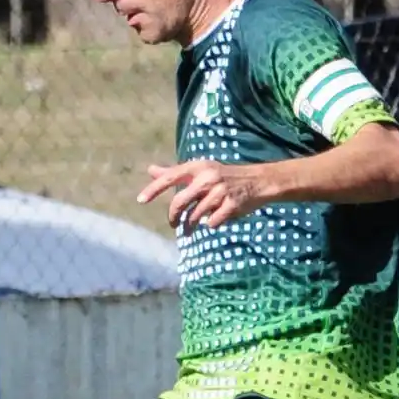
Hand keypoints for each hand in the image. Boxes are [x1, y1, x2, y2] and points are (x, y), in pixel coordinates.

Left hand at [137, 159, 267, 229]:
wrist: (257, 181)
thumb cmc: (223, 176)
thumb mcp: (200, 170)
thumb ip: (175, 173)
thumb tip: (150, 170)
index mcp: (198, 167)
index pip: (170, 177)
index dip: (154, 189)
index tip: (140, 200)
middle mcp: (207, 177)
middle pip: (179, 202)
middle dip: (173, 218)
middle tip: (173, 225)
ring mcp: (220, 191)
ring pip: (195, 216)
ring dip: (190, 226)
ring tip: (189, 230)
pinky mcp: (231, 205)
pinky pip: (212, 222)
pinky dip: (211, 224)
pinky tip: (214, 221)